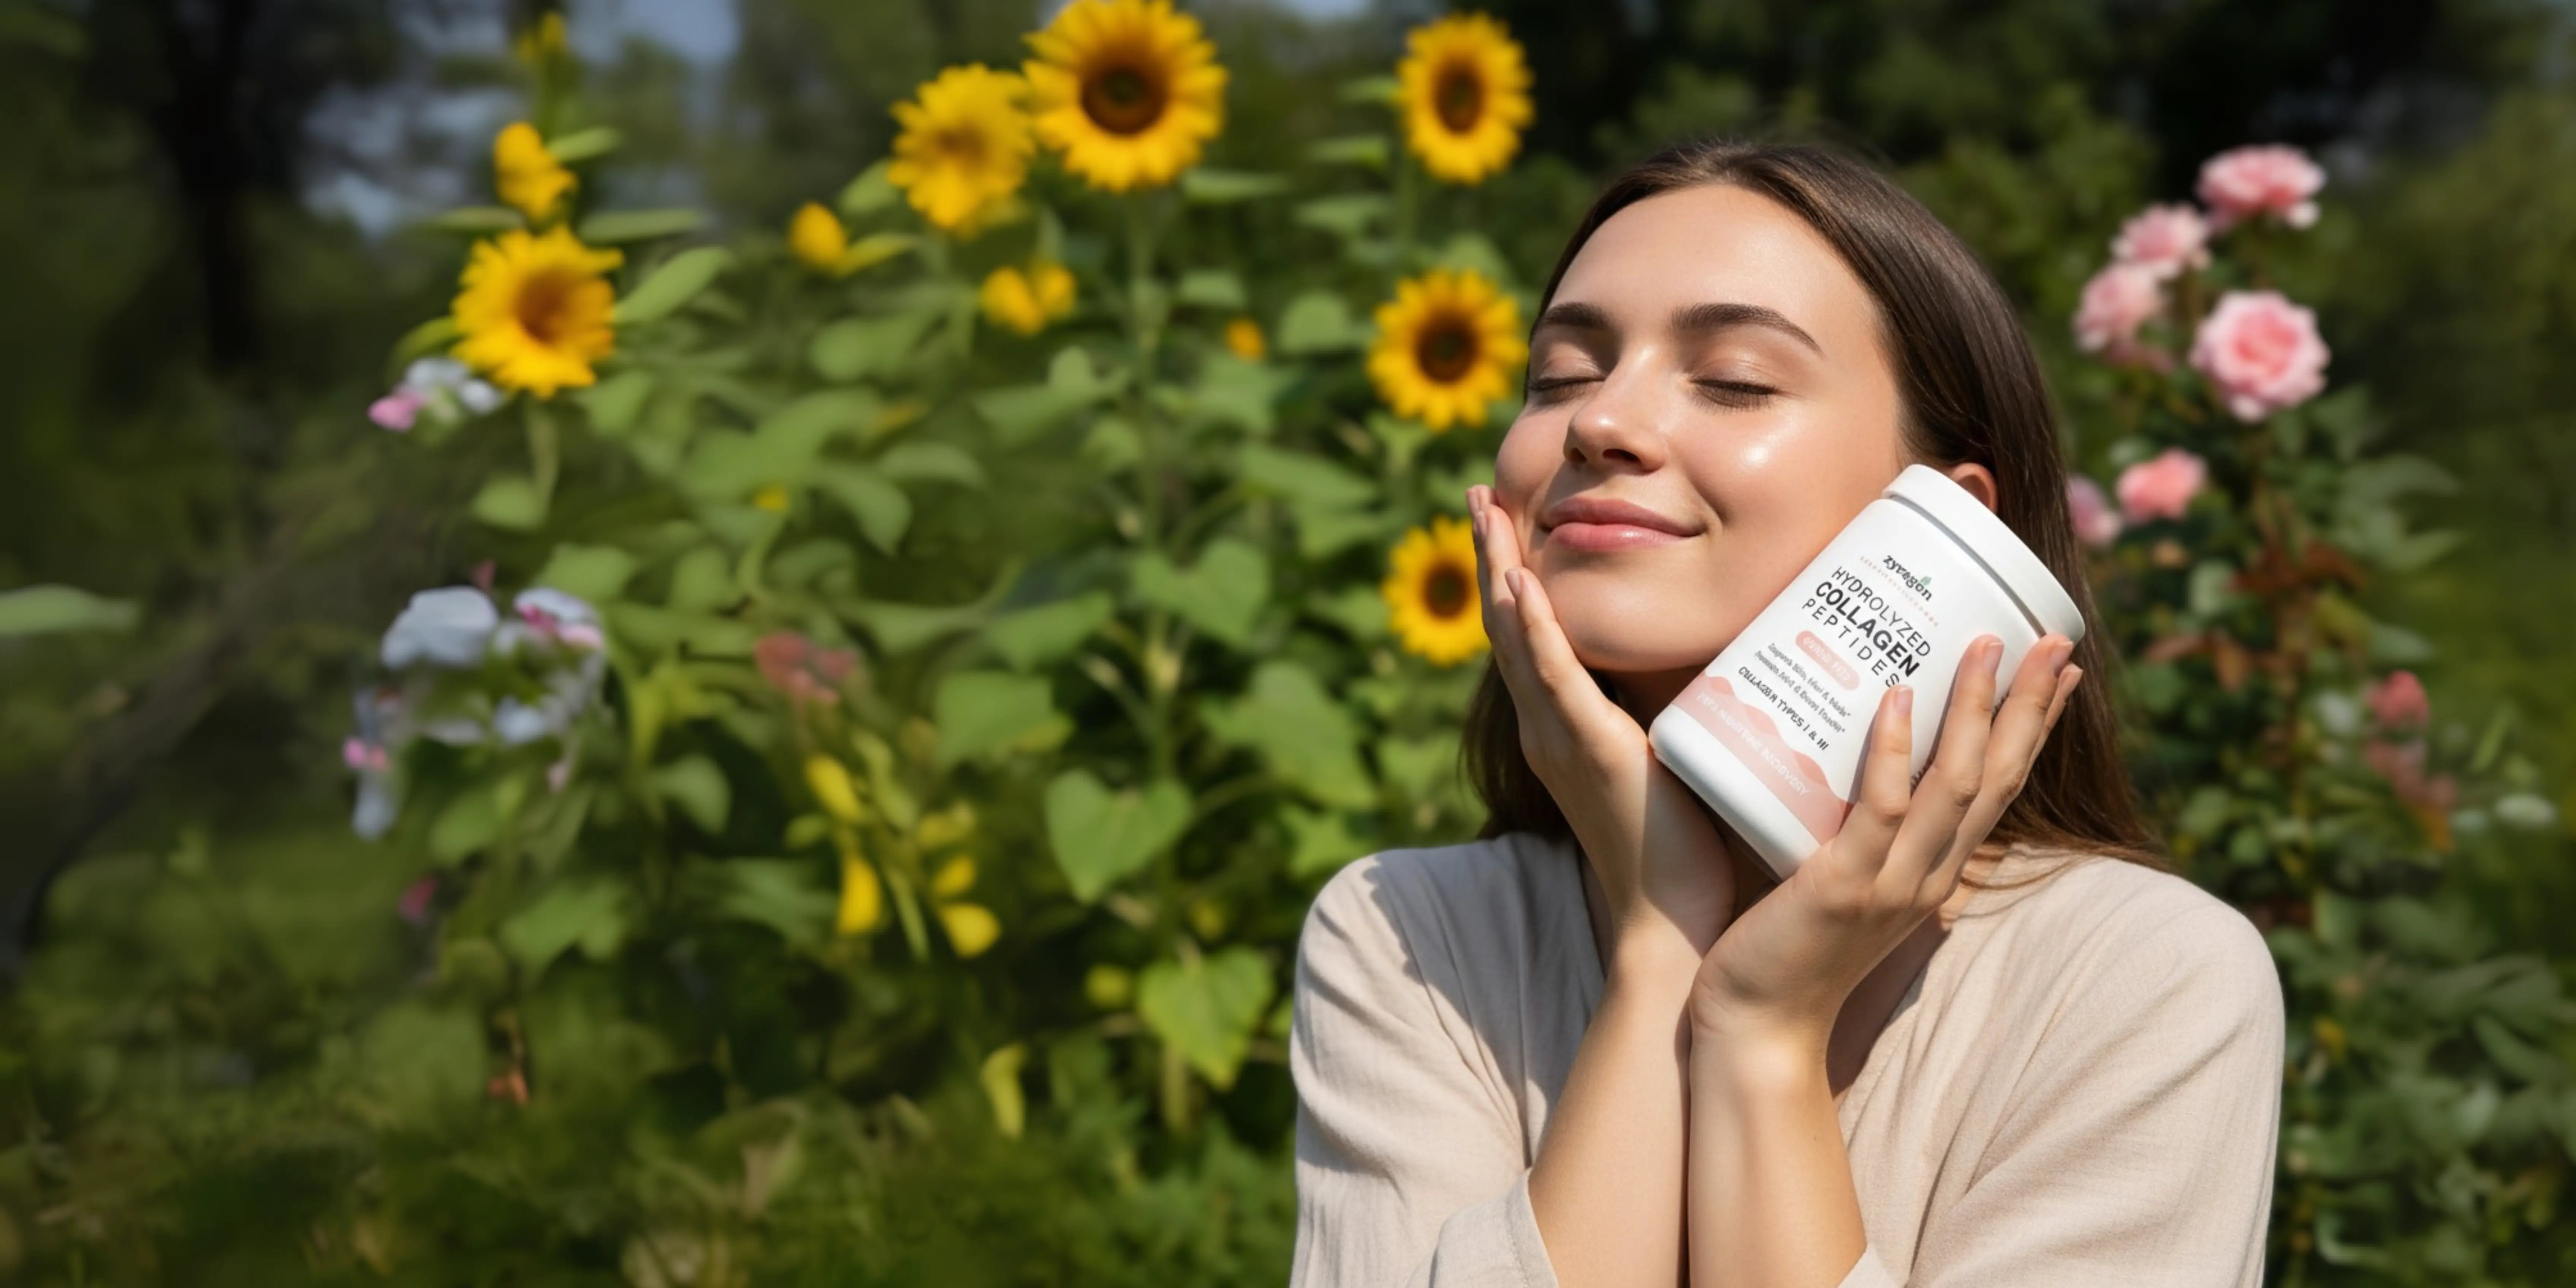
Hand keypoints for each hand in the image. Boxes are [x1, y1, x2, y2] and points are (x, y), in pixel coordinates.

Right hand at [1467, 484, 1736, 963]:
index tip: (1508, 518)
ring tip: (1486, 509)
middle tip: (1477, 490)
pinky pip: (1552, 677)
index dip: (1513, 576)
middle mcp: (1549, 727)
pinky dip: (1534, 628)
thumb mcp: (1667, 757)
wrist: (1673, 920)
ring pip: (1517, 637)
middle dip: (1490, 553)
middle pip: (1507, 624)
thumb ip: (1673, 710)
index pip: (1530, 636)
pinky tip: (1520, 584)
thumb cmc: (1684, 848)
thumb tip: (1712, 658)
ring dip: (1499, 568)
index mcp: (1564, 728)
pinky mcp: (1588, 749)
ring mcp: (1561, 738)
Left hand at [1686, 632, 2082, 1046]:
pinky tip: (1899, 699)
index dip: (2034, 727)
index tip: (2062, 669)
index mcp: (1934, 872)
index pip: (2001, 788)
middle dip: (2029, 706)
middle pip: (1996, 777)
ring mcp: (1891, 883)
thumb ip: (1859, 837)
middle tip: (2052, 637)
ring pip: (1952, 786)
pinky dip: (1892, 753)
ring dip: (1974, 712)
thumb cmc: (1790, 950)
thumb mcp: (1846, 885)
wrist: (1758, 1028)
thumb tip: (1856, 772)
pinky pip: (1880, 811)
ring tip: (1984, 644)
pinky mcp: (1842, 887)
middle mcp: (1928, 875)